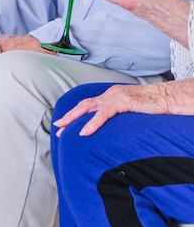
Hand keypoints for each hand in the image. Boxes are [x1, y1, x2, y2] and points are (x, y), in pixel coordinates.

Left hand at [53, 82, 177, 135]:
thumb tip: (113, 128)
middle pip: (84, 105)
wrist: (168, 97)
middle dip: (69, 116)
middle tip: (57, 127)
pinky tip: (84, 133)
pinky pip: (103, 114)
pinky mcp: (123, 102)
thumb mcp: (132, 110)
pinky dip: (92, 124)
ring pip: (88, 107)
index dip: (76, 114)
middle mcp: (110, 94)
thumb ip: (120, 115)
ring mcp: (115, 97)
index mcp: (111, 95)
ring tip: (63, 129)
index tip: (65, 125)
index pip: (88, 104)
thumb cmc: (153, 105)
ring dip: (74, 119)